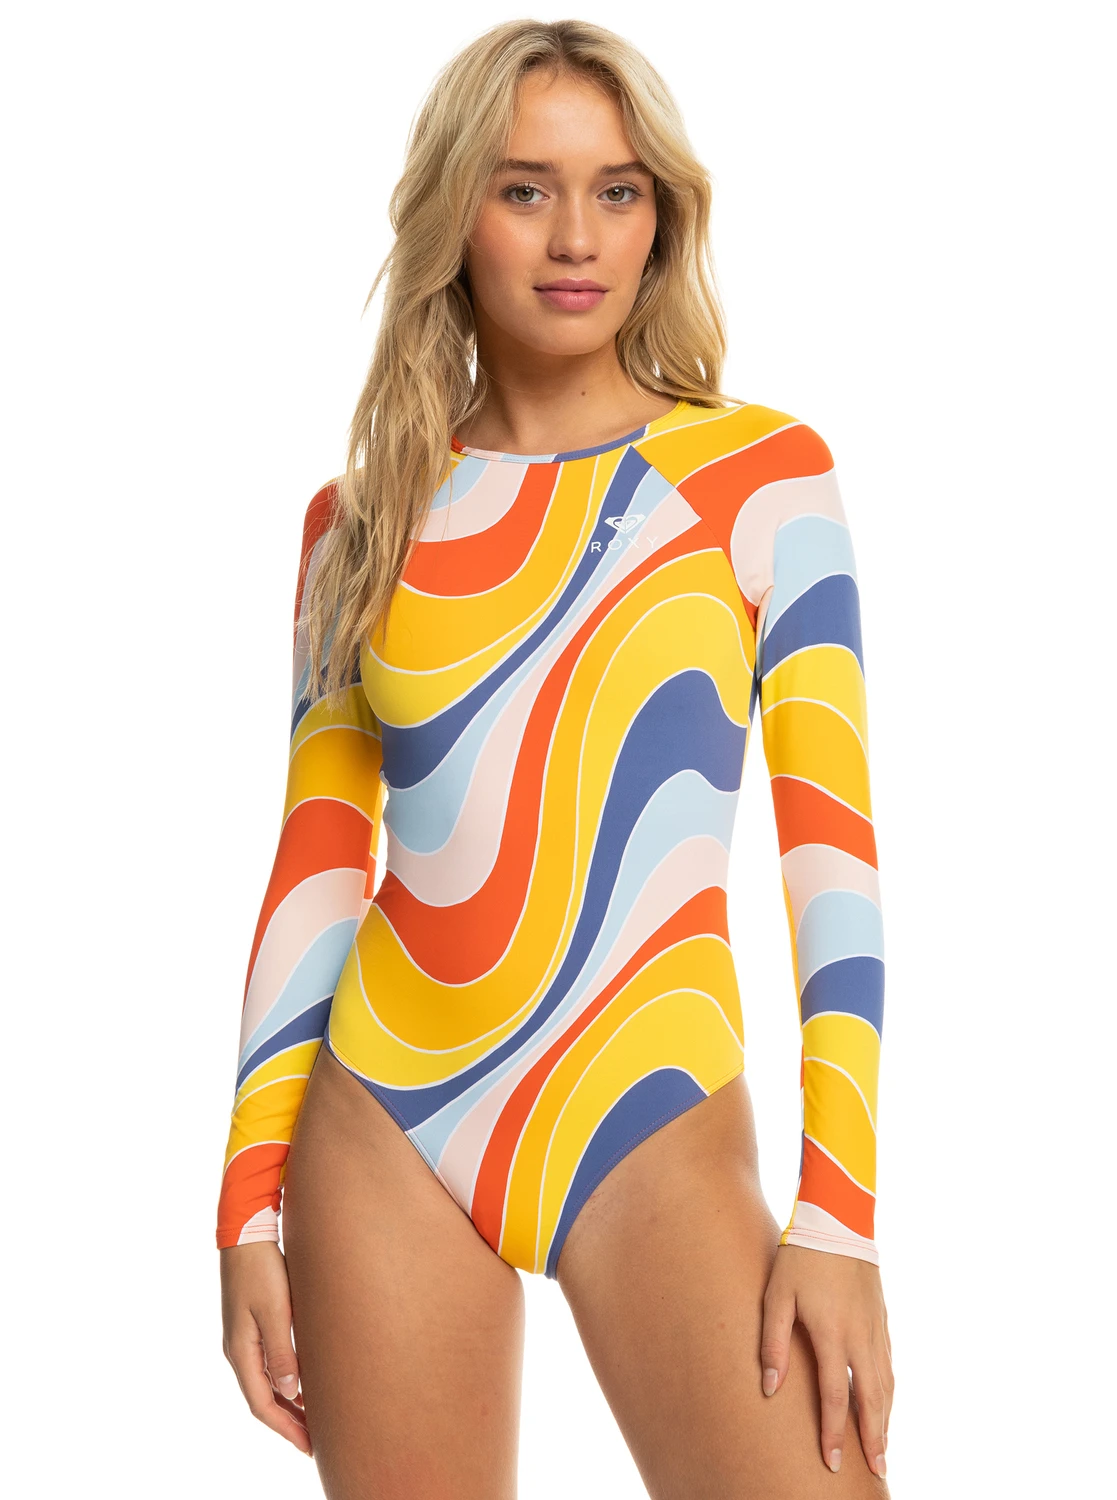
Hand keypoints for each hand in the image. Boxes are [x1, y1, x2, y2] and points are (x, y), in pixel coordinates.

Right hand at [220, 1241, 312, 1456]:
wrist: (247, 1234)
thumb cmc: (262, 1269)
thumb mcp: (275, 1311)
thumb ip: (282, 1353)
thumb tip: (289, 1394)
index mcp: (241, 1351)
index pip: (262, 1404)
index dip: (285, 1428)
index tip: (308, 1446)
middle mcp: (238, 1350)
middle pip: (262, 1398)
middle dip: (287, 1422)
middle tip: (315, 1441)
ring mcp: (243, 1338)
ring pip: (265, 1383)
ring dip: (287, 1403)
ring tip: (312, 1418)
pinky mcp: (251, 1324)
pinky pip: (267, 1364)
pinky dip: (284, 1381)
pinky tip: (301, 1383)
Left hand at [760, 1242, 891, 1478]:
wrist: (838, 1219)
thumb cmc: (800, 1257)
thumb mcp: (777, 1296)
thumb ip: (773, 1343)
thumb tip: (770, 1388)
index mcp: (833, 1333)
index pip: (836, 1396)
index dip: (834, 1432)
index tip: (832, 1462)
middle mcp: (861, 1336)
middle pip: (872, 1399)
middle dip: (874, 1438)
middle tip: (878, 1471)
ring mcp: (876, 1327)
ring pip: (887, 1383)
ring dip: (886, 1419)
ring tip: (883, 1448)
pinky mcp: (882, 1317)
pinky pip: (889, 1364)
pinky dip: (890, 1391)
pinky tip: (885, 1404)